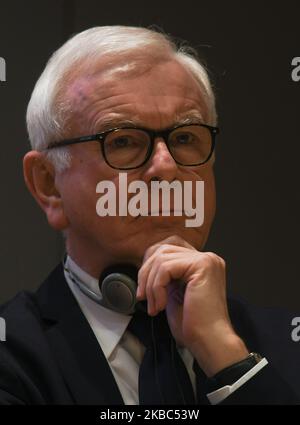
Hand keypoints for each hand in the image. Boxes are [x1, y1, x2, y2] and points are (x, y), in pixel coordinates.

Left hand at [136, 235, 248, 376]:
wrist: (209, 342)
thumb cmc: (194, 325)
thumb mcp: (174, 293)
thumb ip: (166, 276)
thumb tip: (146, 268)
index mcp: (201, 264)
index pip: (168, 249)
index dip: (150, 265)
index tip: (144, 289)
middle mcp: (207, 258)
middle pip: (163, 250)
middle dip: (146, 273)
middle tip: (143, 297)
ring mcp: (206, 260)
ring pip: (161, 258)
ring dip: (150, 284)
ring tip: (154, 305)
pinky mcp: (202, 266)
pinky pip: (165, 268)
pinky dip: (156, 288)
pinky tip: (160, 305)